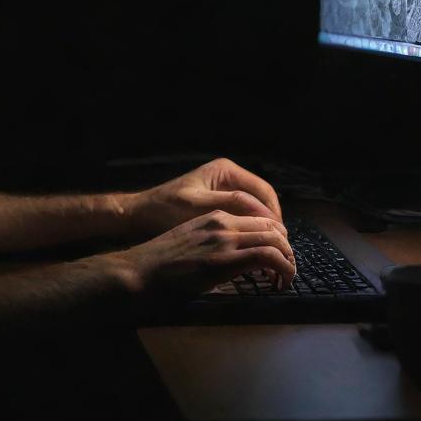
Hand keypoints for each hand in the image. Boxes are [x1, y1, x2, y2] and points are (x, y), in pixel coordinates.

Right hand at [122, 209, 295, 297]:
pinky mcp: (226, 259)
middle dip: (287, 248)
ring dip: (289, 260)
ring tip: (287, 277)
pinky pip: (268, 257)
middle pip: (271, 227)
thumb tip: (229, 264)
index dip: (275, 237)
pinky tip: (281, 282)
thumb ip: (210, 246)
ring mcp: (224, 239)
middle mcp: (221, 223)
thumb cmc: (158, 264)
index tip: (277, 256)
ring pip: (275, 240)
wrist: (140, 270)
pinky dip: (283, 269)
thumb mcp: (188, 244)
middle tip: (288, 268)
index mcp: (212, 217)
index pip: (257, 219)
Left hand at [125, 157, 281, 241]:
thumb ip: (230, 205)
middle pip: (263, 200)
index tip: (279, 238)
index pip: (262, 191)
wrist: (141, 215)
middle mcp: (229, 177)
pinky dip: (251, 230)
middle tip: (279, 247)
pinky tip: (252, 247)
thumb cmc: (165, 209)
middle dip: (272, 223)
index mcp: (226, 170)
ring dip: (264, 228)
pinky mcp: (220, 205)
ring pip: (256, 210)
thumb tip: (263, 215)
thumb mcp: (197, 206)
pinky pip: (244, 217)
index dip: (273, 216)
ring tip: (269, 249)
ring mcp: (225, 190)